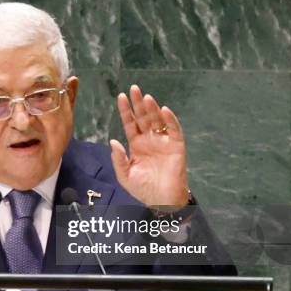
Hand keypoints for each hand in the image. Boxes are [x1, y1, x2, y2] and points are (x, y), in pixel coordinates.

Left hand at [110, 85, 188, 207]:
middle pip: (143, 117)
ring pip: (157, 120)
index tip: (120, 96)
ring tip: (146, 97)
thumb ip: (119, 159)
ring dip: (152, 108)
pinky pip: (174, 130)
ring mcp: (163, 141)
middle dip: (138, 103)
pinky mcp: (176, 146)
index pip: (130, 123)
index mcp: (136, 145)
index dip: (125, 110)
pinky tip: (164, 110)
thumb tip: (113, 141)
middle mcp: (149, 140)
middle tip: (133, 88)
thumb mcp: (125, 176)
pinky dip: (170, 119)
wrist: (162, 202)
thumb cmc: (143, 190)